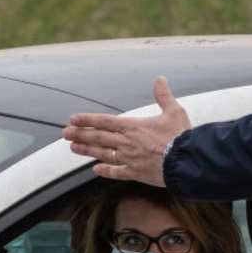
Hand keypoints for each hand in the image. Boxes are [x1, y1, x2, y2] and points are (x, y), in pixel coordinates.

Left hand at [63, 76, 191, 186]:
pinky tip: (96, 169)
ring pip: (102, 154)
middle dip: (80, 134)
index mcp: (133, 126)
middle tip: (65, 134)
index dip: (87, 120)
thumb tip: (160, 79)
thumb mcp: (174, 111)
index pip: (104, 121)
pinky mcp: (135, 173)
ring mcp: (129, 159)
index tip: (73, 119)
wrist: (186, 162)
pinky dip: (106, 170)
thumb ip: (164, 96)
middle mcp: (126, 143)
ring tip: (73, 148)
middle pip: (98, 137)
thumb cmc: (180, 136)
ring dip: (87, 150)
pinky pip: (116, 172)